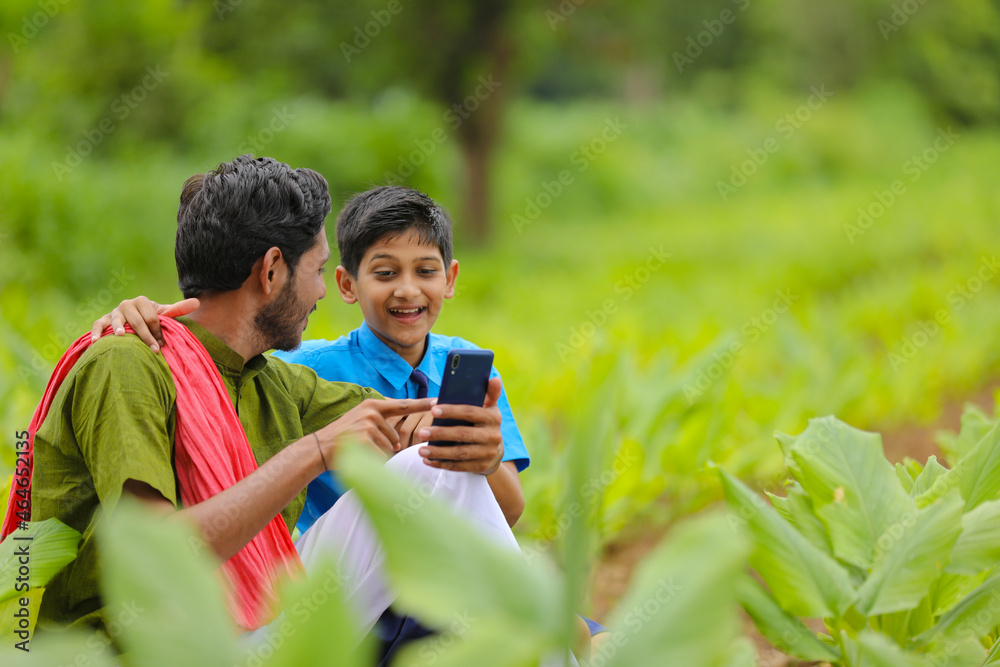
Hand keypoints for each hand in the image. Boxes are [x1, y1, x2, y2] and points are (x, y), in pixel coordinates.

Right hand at [91, 296, 199, 352]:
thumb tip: (198, 302)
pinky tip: (97, 341)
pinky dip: (96, 332)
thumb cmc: (149, 319)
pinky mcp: (102, 321)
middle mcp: (126, 305)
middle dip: (146, 336)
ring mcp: (113, 312)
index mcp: (142, 301)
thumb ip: (178, 309)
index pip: (151, 317)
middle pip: (137, 321)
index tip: (162, 345)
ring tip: (122, 336)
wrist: (130, 319)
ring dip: (118, 328)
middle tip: (154, 351)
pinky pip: (98, 325)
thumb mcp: (163, 314)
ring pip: (116, 320)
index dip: (158, 331)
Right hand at [314, 397, 436, 466]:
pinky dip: (374, 461)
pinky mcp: (365, 440)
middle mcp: (372, 412)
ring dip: (379, 453)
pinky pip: (381, 456)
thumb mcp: (361, 421)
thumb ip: (381, 425)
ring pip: (389, 447)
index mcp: (373, 405)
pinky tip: (360, 456)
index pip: (404, 405)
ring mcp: (368, 425)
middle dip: (386, 446)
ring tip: (359, 449)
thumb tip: (399, 444)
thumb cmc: (344, 438)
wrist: (319, 448)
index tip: (439, 401)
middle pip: (395, 436)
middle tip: (363, 445)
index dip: (423, 405)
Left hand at [416, 377, 503, 474]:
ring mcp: (488, 453)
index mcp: (493, 417)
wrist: (495, 450)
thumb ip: (489, 393)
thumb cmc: (484, 422)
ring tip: (420, 450)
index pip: (470, 412)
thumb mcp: (488, 407)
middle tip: (421, 432)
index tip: (433, 409)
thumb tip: (493, 378)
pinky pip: (459, 466)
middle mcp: (493, 436)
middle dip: (440, 433)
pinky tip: (428, 460)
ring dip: (438, 452)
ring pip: (460, 453)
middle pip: (463, 434)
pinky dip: (442, 464)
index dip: (452, 411)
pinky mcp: (482, 467)